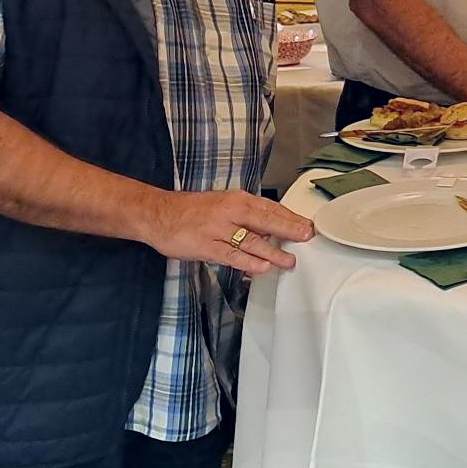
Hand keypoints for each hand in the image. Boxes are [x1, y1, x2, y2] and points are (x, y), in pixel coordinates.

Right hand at [147, 189, 314, 274]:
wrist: (159, 214)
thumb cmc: (192, 210)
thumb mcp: (223, 203)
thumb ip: (246, 215)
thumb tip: (272, 227)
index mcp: (237, 199)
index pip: (270, 208)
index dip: (291, 218)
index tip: (307, 226)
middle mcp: (231, 212)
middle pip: (266, 221)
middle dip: (289, 230)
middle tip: (307, 238)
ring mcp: (219, 229)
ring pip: (252, 241)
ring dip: (273, 252)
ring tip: (289, 261)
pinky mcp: (207, 246)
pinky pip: (233, 256)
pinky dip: (249, 262)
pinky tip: (263, 268)